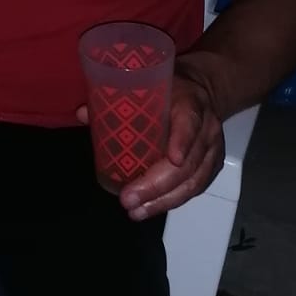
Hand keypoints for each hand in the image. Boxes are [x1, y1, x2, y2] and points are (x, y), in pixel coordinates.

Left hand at [75, 68, 224, 221]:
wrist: (202, 92)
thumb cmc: (170, 89)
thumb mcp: (149, 84)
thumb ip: (117, 98)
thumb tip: (83, 114)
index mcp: (190, 102)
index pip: (190, 122)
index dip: (183, 140)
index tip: (172, 159)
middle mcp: (206, 129)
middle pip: (188, 163)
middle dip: (158, 185)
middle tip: (129, 198)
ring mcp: (212, 150)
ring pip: (193, 182)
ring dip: (163, 201)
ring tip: (136, 211)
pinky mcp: (211, 167)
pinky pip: (195, 188)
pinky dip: (172, 201)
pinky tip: (150, 208)